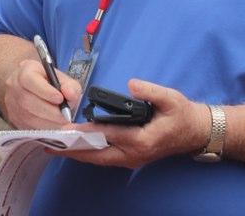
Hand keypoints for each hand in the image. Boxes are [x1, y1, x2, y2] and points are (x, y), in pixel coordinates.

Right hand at [3, 59, 81, 129]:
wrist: (29, 87)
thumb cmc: (46, 81)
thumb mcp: (60, 77)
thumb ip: (69, 85)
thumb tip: (70, 94)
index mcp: (24, 71)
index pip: (29, 80)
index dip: (45, 91)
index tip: (60, 98)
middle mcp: (14, 87)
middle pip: (27, 101)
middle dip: (50, 111)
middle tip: (65, 115)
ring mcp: (12, 104)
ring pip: (28, 117)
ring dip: (48, 122)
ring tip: (62, 121)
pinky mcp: (14, 119)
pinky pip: (28, 128)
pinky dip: (44, 130)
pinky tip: (55, 127)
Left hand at [51, 79, 210, 167]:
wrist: (195, 132)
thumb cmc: (182, 114)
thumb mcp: (170, 98)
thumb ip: (150, 91)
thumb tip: (131, 84)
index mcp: (141, 139)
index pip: (107, 135)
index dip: (86, 132)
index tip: (67, 129)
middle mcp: (133, 154)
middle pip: (96, 154)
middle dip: (72, 149)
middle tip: (49, 143)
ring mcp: (131, 159)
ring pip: (98, 159)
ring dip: (77, 153)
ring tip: (55, 146)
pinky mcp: (130, 158)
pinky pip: (104, 158)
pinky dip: (87, 154)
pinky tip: (74, 148)